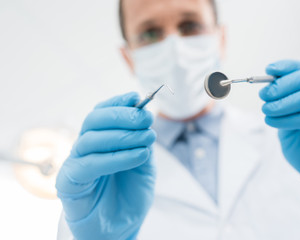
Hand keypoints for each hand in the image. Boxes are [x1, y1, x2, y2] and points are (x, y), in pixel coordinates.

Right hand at [56, 92, 155, 239]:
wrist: (120, 226)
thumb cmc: (130, 194)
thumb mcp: (144, 164)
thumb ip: (142, 142)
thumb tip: (144, 117)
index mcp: (99, 140)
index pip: (102, 113)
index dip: (118, 102)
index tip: (137, 97)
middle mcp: (84, 148)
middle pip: (93, 120)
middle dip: (122, 116)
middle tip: (146, 119)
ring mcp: (75, 163)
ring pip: (91, 139)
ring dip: (124, 136)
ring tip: (148, 139)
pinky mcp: (69, 182)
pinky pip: (90, 164)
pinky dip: (117, 157)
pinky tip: (139, 155)